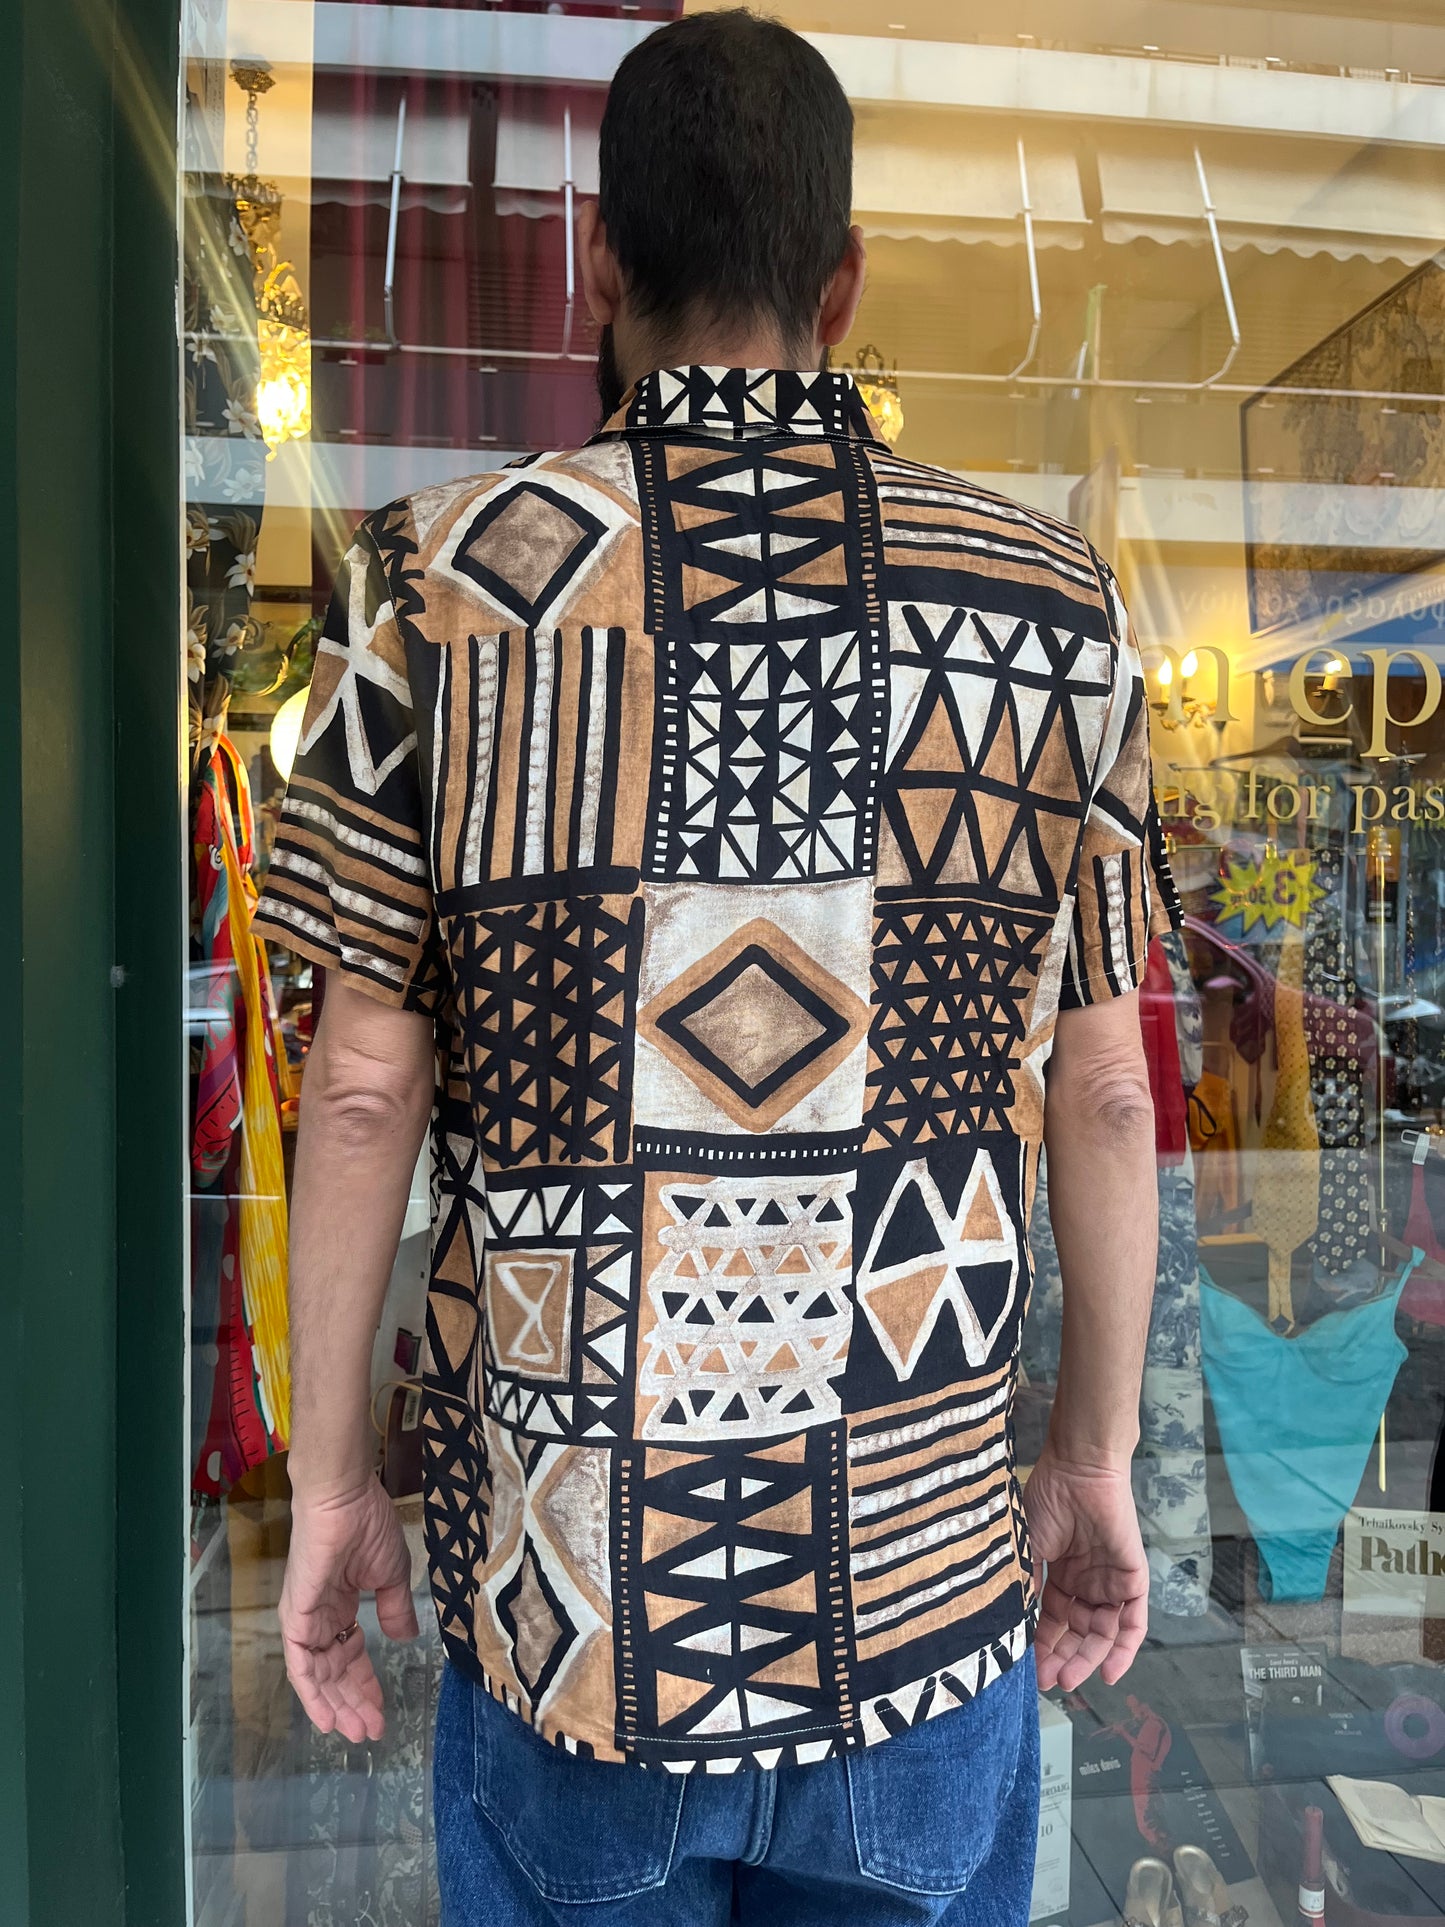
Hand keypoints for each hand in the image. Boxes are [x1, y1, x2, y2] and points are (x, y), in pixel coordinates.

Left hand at [280, 1474, 419, 1741]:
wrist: (344, 1498)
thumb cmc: (367, 1525)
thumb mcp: (389, 1574)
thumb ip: (394, 1609)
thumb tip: (404, 1637)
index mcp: (339, 1606)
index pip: (351, 1656)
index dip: (365, 1685)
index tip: (383, 1711)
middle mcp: (317, 1618)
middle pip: (333, 1672)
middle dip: (352, 1703)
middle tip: (371, 1732)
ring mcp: (304, 1618)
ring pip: (316, 1675)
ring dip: (335, 1705)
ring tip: (356, 1731)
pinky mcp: (295, 1615)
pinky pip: (300, 1663)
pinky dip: (312, 1692)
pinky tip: (327, 1715)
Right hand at [1022, 1445, 1147, 1692]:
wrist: (1079, 1469)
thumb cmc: (1048, 1499)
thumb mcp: (1026, 1548)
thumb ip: (1024, 1585)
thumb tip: (1009, 1627)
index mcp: (1059, 1575)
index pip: (1053, 1622)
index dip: (1042, 1646)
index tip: (1030, 1671)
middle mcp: (1086, 1583)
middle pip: (1078, 1634)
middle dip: (1065, 1659)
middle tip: (1051, 1681)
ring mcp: (1110, 1582)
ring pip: (1103, 1634)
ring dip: (1088, 1659)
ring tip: (1070, 1678)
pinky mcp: (1134, 1578)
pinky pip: (1134, 1622)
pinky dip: (1124, 1650)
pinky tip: (1108, 1671)